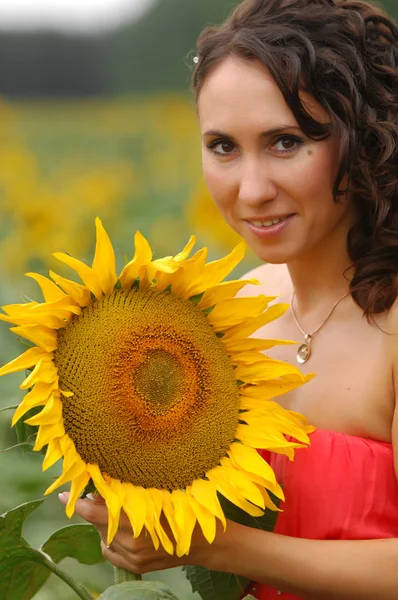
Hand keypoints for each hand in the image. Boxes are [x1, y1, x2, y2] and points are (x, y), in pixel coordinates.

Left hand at [58, 491, 218, 573]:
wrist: (204, 542)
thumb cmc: (184, 509)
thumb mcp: (160, 494)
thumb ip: (132, 493)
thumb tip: (103, 487)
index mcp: (139, 518)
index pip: (99, 512)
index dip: (80, 504)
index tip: (64, 495)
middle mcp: (133, 540)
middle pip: (99, 523)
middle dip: (96, 509)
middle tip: (100, 495)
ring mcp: (134, 555)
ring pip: (104, 537)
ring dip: (105, 524)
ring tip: (121, 513)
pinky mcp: (136, 565)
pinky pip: (110, 551)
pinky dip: (110, 540)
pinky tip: (122, 531)